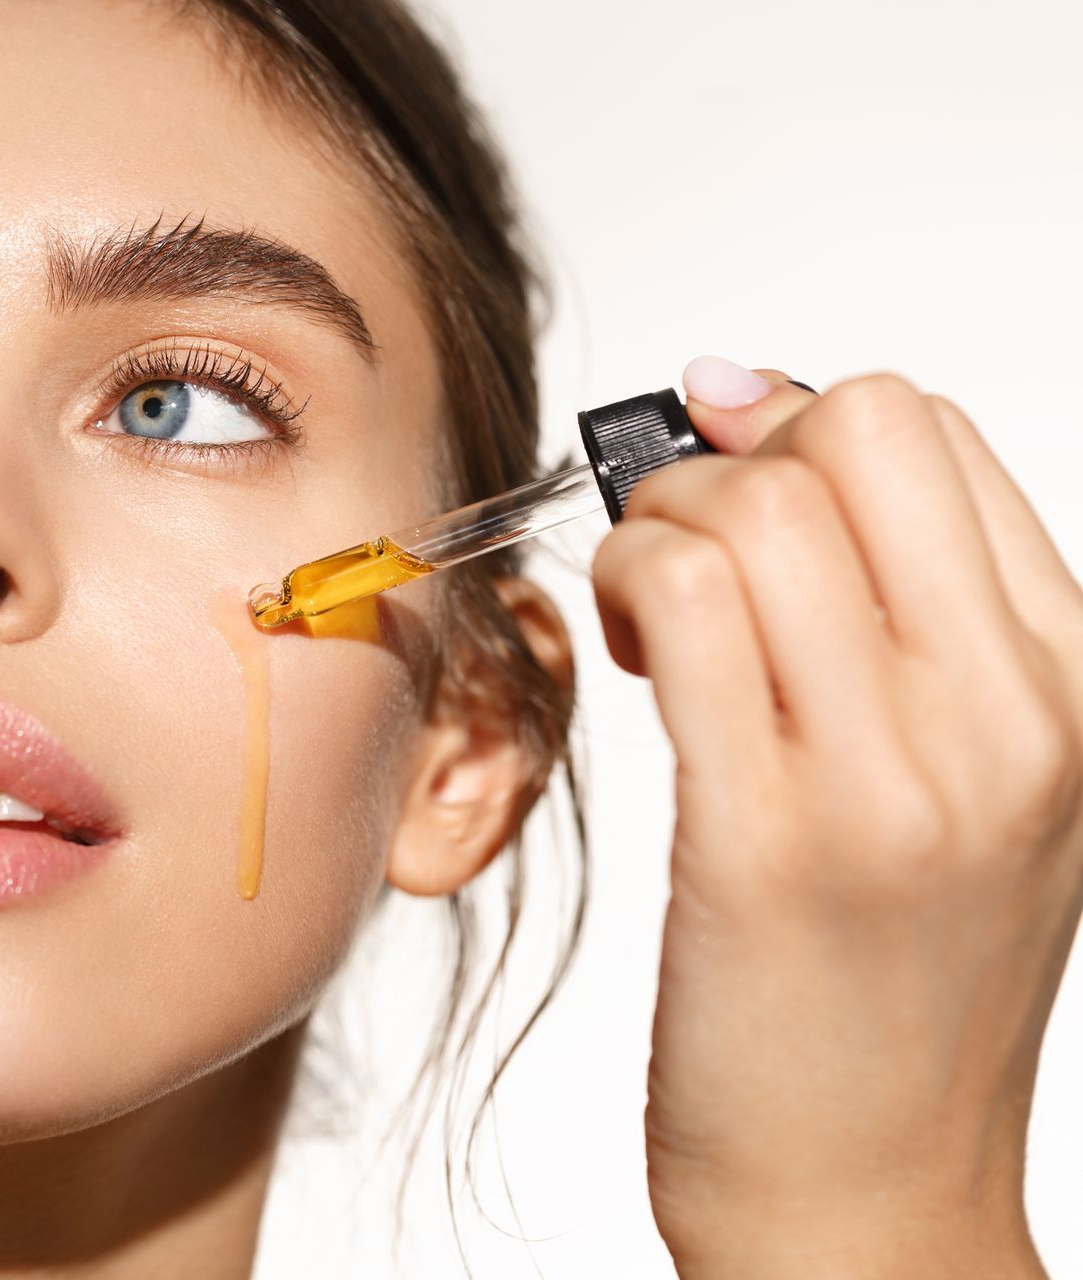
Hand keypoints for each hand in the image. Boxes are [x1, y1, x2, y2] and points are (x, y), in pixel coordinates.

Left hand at [590, 358, 1080, 1278]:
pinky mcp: (769, 840)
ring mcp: (898, 780)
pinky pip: (688, 604)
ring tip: (656, 618)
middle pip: (855, 432)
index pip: (933, 438)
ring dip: (662, 528)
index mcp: (1074, 685)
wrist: (866, 1193)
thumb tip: (758, 411)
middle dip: (735, 459)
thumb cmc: (892, 981)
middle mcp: (1011, 720)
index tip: (742, 490)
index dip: (804, 431)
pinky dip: (629, 588)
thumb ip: (901, 613)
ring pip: (756, 508)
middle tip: (694, 552)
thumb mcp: (963, 784)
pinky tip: (631, 655)